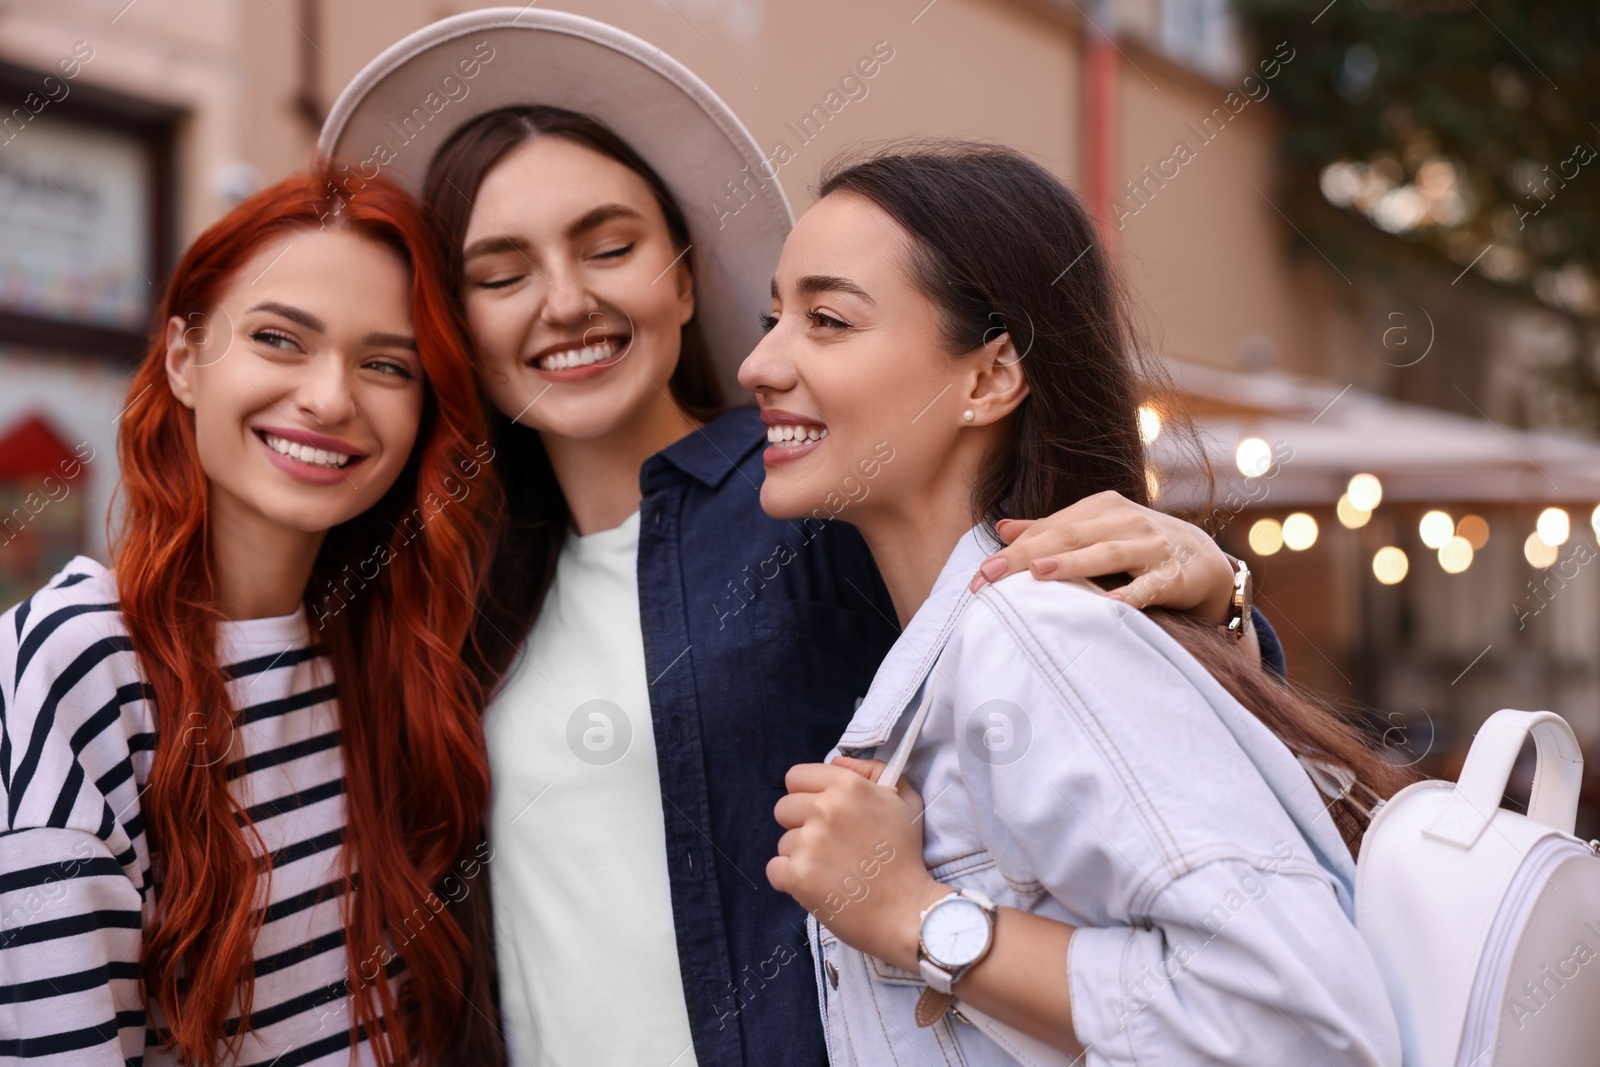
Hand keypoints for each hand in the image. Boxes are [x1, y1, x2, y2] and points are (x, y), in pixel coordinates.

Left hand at [767, 757, 947, 969]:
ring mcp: (809, 843)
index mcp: (847, 786)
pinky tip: (816, 886)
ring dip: (800, 856)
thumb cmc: (906, 856)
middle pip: (784, 809)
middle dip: (800, 825)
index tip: (821, 812)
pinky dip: (790, 880)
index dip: (806, 794)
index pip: (796, 776)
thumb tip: (837, 762)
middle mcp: (825, 809)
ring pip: (783, 842)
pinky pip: (774, 869)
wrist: (907, 910)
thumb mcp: (904, 800)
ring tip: (831, 870)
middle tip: (828, 845)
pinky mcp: (798, 875)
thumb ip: (875, 772)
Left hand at [971, 490, 1235, 623]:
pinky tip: (1110, 604)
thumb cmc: (1138, 546)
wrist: (1205, 560)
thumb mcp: (1096, 531)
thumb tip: (1002, 529)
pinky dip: (1131, 593)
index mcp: (1100, 508)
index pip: (1050, 528)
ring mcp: (1151, 545)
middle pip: (1069, 537)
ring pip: (1107, 553)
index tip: (979, 575)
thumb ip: (1051, 530)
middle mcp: (1124, 521)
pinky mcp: (1174, 574)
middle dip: (1026, 556)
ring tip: (1039, 573)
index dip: (1013, 550)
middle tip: (989, 574)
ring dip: (1072, 563)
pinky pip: (1149, 585)